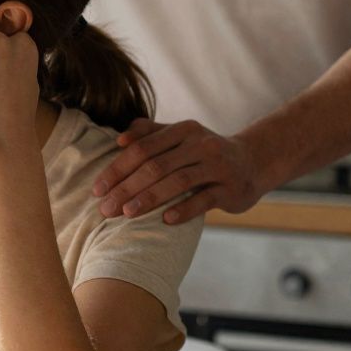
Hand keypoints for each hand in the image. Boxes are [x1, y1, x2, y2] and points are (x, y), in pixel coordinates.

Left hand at [92, 118, 261, 222]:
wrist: (253, 163)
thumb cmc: (202, 153)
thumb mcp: (179, 137)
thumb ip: (149, 134)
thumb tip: (120, 139)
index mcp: (183, 130)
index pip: (142, 149)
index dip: (117, 169)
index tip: (97, 190)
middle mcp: (201, 144)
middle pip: (156, 166)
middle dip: (127, 188)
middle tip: (105, 208)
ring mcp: (218, 166)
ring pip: (178, 182)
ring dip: (149, 198)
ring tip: (127, 214)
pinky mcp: (231, 188)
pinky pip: (204, 200)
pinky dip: (184, 209)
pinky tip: (165, 220)